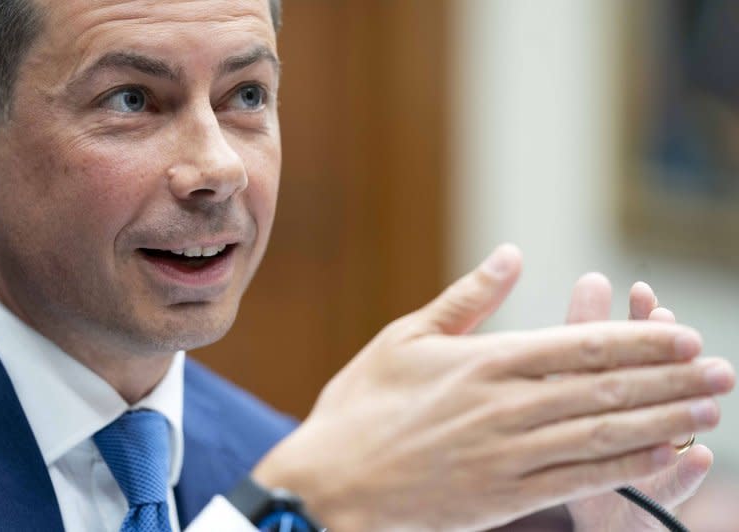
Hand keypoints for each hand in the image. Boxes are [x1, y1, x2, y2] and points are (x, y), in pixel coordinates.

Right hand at [253, 245, 730, 530]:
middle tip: (722, 372)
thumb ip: (467, 299)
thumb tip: (511, 255)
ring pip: (603, 435)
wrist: (329, 485)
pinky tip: (664, 458)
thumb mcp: (405, 338)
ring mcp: (509, 456)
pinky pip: (580, 481)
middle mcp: (506, 407)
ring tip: (708, 410)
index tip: (684, 336)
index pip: (580, 346)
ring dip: (663, 422)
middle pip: (606, 390)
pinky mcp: (505, 498)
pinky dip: (628, 469)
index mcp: (485, 362)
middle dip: (670, 380)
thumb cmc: (362, 407)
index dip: (640, 342)